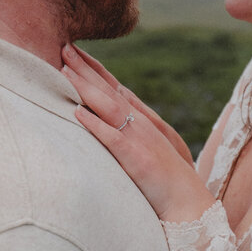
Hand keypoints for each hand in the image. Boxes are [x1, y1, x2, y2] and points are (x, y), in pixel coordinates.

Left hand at [62, 45, 214, 222]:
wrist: (187, 203)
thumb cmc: (166, 180)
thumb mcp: (150, 148)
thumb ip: (132, 131)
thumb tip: (107, 118)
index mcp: (142, 120)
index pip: (114, 87)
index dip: (95, 69)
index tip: (75, 51)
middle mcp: (141, 123)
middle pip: (109, 89)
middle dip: (86, 68)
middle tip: (64, 47)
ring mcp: (139, 139)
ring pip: (108, 106)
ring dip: (86, 88)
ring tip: (64, 72)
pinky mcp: (136, 158)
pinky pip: (112, 138)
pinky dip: (95, 124)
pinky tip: (77, 113)